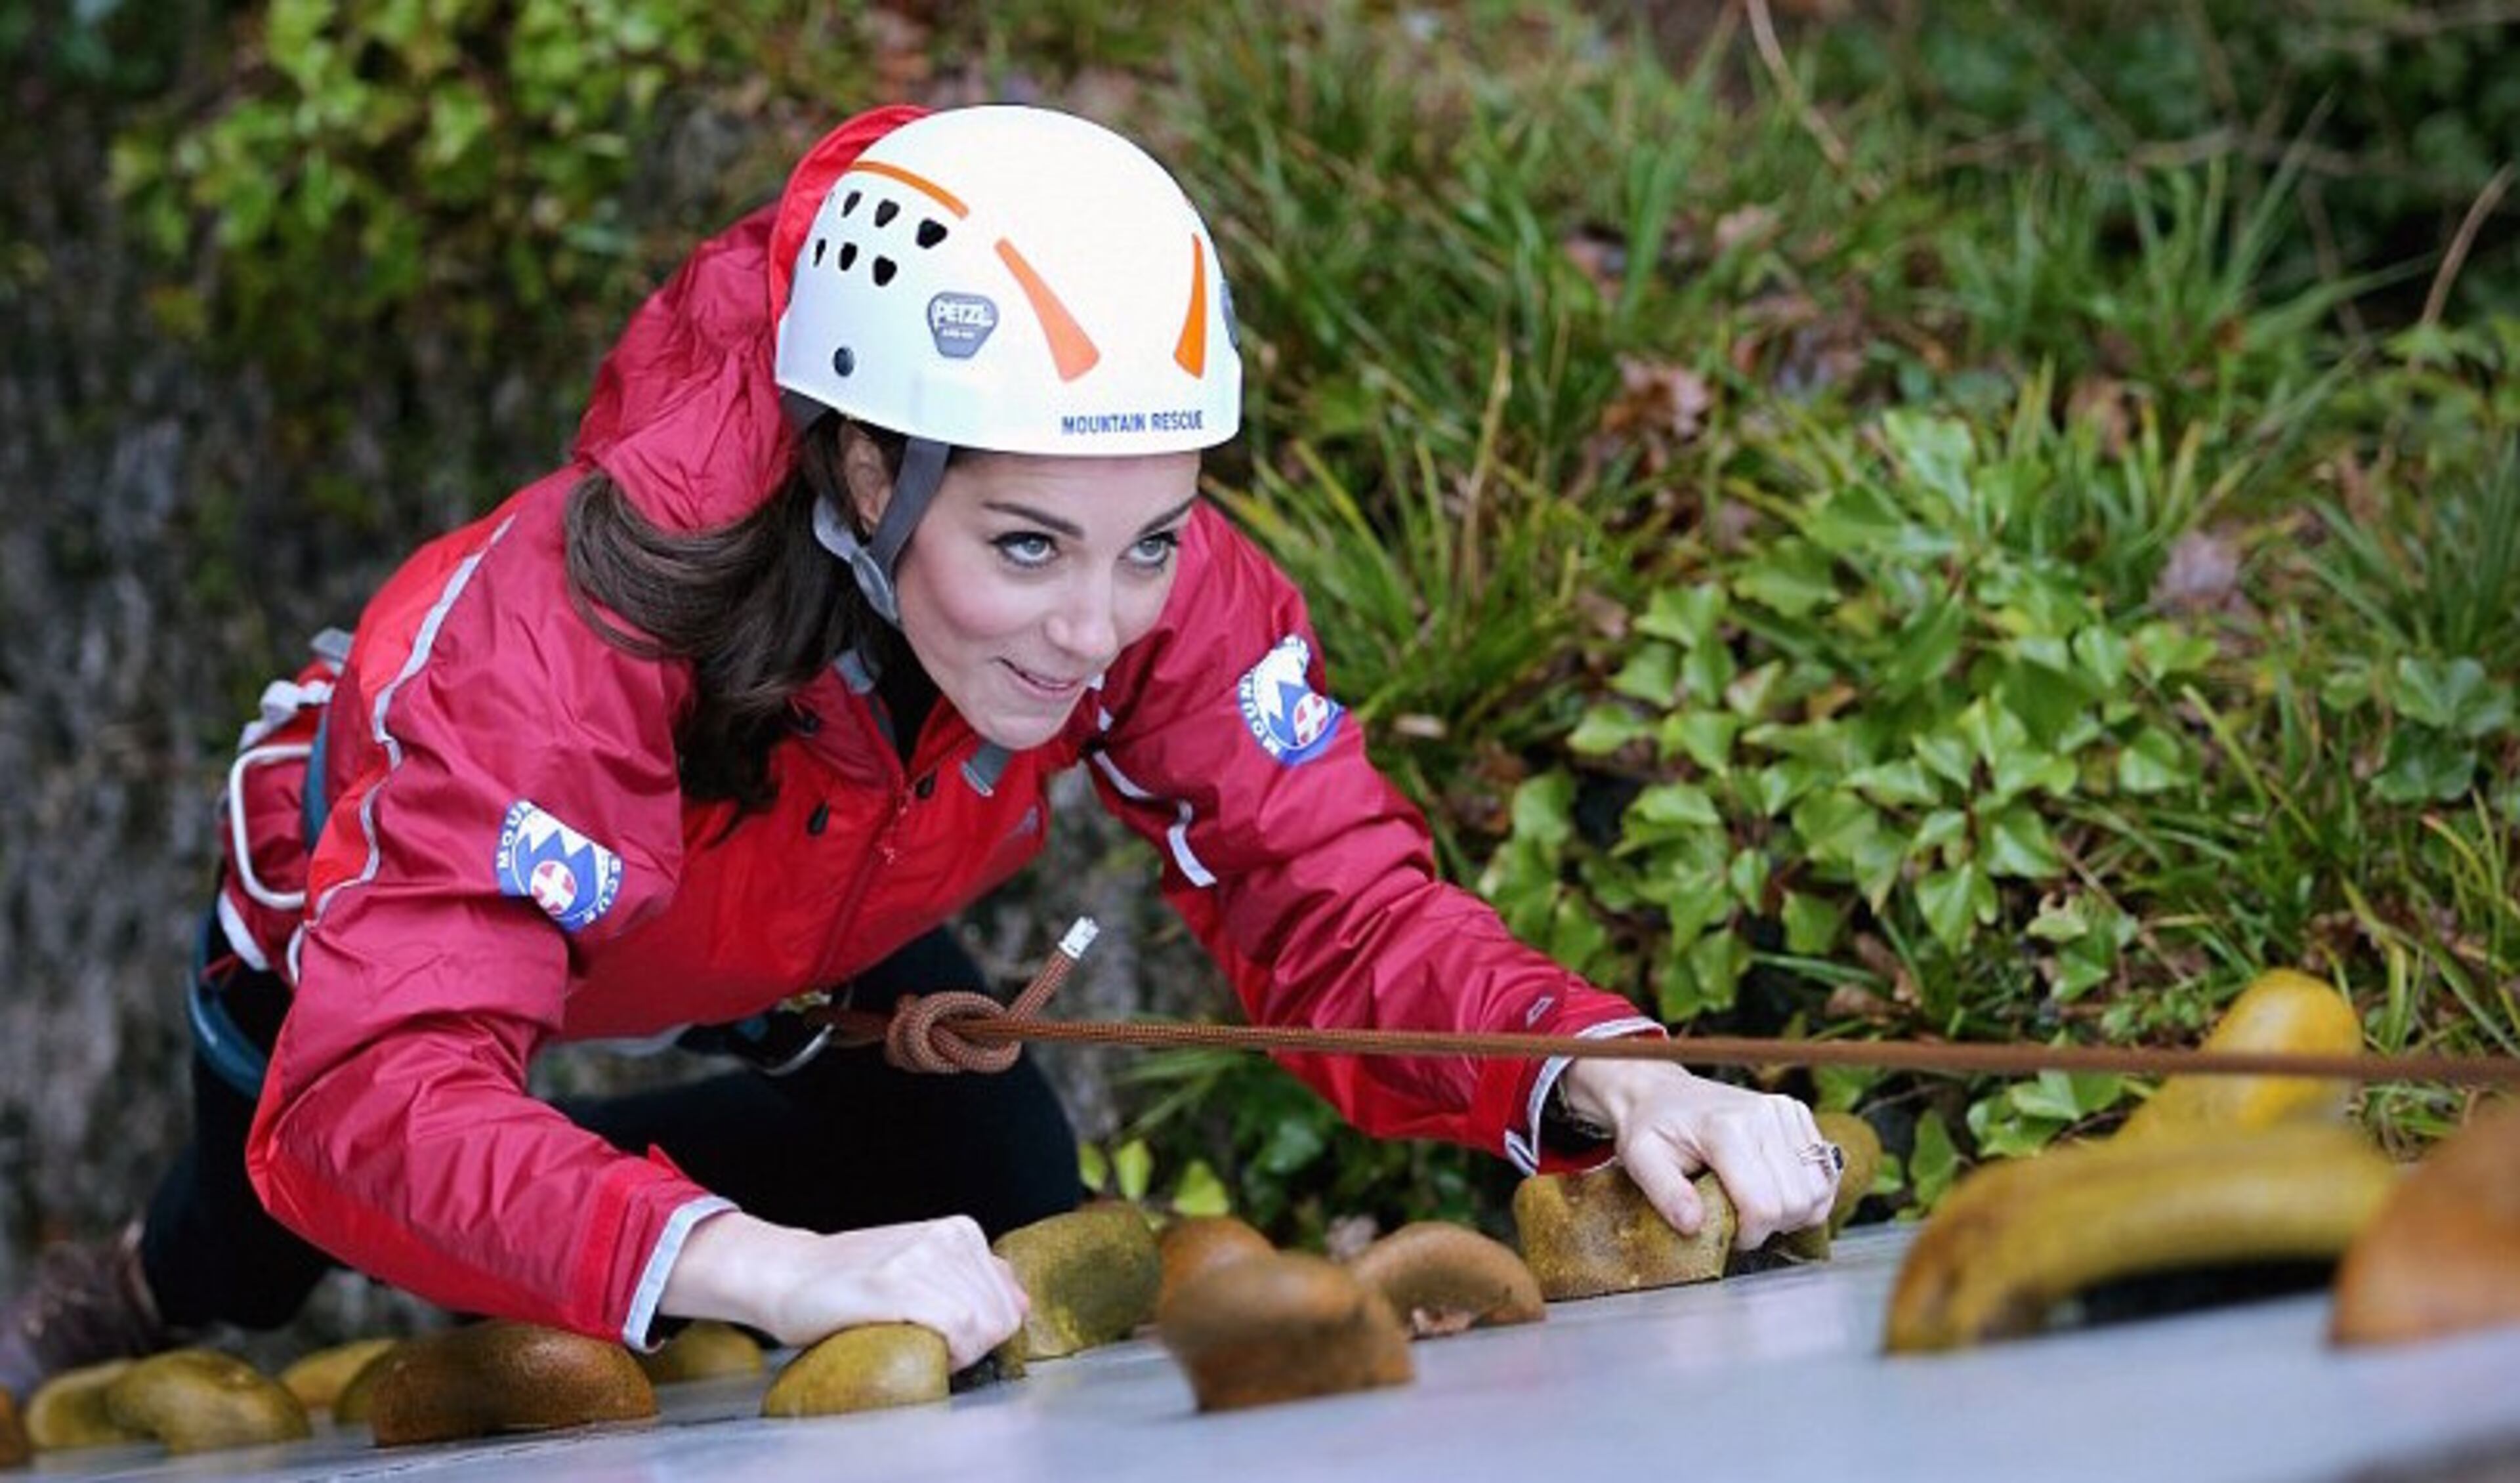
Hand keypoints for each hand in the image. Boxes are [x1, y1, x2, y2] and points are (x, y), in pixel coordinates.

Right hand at [661, 1211, 1028, 1369]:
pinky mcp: (896, 1283)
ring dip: (958, 1351)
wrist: (789, 1274)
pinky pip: (957, 1327)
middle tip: (933, 1348)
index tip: (952, 1341)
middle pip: (1001, 1317)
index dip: (986, 1336)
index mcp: (961, 1231)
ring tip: (919, 1343)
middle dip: (976, 1347)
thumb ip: (972, 1279)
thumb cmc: (854, 1281)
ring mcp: (922, 1256)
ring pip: (983, 1324)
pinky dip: (949, 1351)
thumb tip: (1021, 1302)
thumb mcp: (924, 1266)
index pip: (1010, 1302)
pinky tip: (917, 1345)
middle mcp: (948, 1237)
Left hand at [1558, 1060, 1836, 1249]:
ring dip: (1794, 1212)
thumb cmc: (1652, 1128)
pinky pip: (1825, 1170)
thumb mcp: (1641, 1160)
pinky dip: (1808, 1192)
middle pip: (1795, 1201)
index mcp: (1726, 1129)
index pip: (1763, 1205)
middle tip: (1743, 1222)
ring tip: (1759, 1207)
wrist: (1662, 1092)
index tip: (1730, 1234)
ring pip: (1818, 1190)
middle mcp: (1763, 1116)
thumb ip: (1665, 1194)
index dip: (1750, 1235)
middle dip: (1772, 1226)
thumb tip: (1693, 1226)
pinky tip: (1777, 1191)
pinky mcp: (1797, 1113)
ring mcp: (1785, 1111)